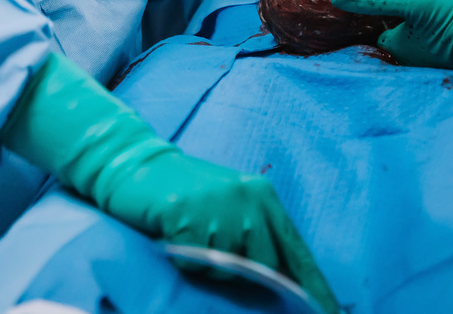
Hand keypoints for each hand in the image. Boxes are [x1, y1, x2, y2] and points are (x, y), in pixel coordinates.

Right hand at [108, 151, 338, 311]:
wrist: (138, 164)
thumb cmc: (185, 192)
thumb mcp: (230, 205)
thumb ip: (255, 235)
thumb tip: (280, 283)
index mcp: (263, 196)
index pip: (297, 250)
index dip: (314, 287)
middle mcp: (248, 199)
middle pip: (264, 265)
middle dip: (245, 275)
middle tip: (214, 253)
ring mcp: (219, 207)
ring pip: (228, 270)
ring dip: (208, 266)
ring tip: (191, 237)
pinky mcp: (189, 216)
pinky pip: (195, 265)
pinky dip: (184, 261)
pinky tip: (175, 235)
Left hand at [331, 0, 452, 101]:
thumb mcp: (413, 2)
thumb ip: (375, 0)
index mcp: (395, 45)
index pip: (373, 25)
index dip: (371, 9)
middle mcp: (408, 57)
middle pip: (391, 30)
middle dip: (390, 15)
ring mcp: (428, 58)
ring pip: (411, 33)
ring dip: (411, 20)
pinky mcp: (447, 54)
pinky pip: (429, 37)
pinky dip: (428, 25)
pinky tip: (436, 11)